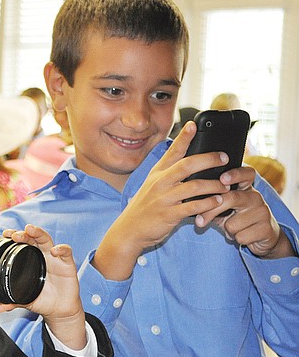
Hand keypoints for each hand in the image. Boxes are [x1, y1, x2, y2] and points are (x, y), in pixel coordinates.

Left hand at [0, 225, 85, 349]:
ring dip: (39, 233)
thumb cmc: (42, 298)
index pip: (22, 243)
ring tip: (31, 230)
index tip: (5, 234)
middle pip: (33, 238)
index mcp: (30, 259)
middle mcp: (42, 255)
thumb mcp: (24, 300)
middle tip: (15, 235)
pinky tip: (55, 250)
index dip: (14, 236)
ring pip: (47, 240)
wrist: (59, 309)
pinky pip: (66, 252)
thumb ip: (10, 302)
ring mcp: (55, 258)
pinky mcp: (67, 264)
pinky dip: (61, 249)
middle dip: (24, 233)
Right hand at [94, 122, 230, 280]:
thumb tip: (190, 163)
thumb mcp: (152, 186)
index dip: (184, 137)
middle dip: (209, 159)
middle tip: (224, 158)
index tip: (194, 124)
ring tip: (226, 186)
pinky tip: (217, 202)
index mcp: (157, 173)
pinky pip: (193, 207)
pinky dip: (208, 203)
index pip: (172, 152)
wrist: (129, 231)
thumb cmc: (145, 208)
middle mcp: (160, 183)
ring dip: (214, 185)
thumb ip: (169, 175)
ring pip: (194, 186)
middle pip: (187, 165)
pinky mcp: (169, 215)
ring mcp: (164, 198)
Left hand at [198, 165, 295, 258]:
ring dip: (227, 230)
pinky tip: (243, 235)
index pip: (246, 174)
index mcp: (245, 188)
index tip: (222, 178)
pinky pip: (241, 236)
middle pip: (232, 198)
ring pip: (233, 223)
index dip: (235, 174)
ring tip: (234, 228)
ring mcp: (263, 212)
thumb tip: (191, 201)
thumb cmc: (237, 219)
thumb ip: (211, 202)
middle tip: (199, 222)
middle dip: (212, 211)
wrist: (262, 237)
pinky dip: (236, 238)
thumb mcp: (224, 209)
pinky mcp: (266, 229)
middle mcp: (256, 197)